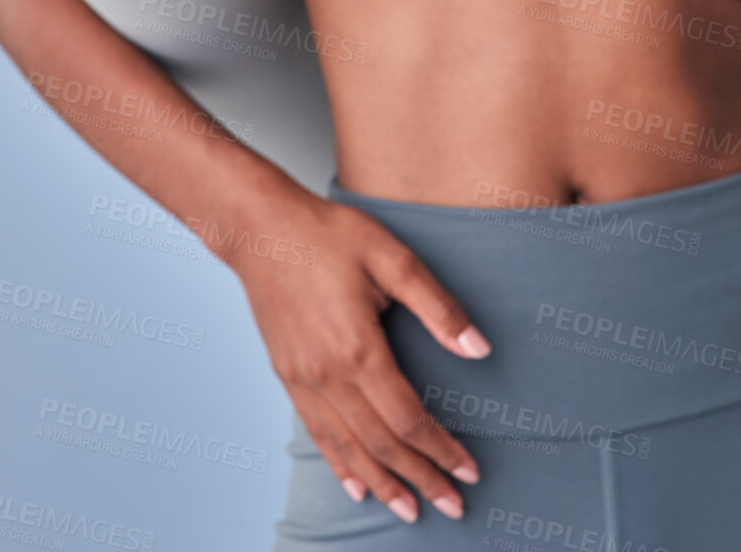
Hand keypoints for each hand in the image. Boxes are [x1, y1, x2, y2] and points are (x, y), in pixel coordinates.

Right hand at [233, 184, 488, 522]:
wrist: (261, 229)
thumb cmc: (329, 234)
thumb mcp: (392, 257)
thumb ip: (437, 306)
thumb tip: (479, 348)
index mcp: (360, 348)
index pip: (409, 419)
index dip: (442, 450)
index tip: (470, 471)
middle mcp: (329, 375)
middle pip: (382, 444)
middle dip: (420, 478)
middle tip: (454, 506)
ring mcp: (304, 380)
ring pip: (348, 448)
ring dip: (382, 483)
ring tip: (410, 510)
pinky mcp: (288, 376)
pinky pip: (317, 433)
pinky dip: (340, 464)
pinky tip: (356, 484)